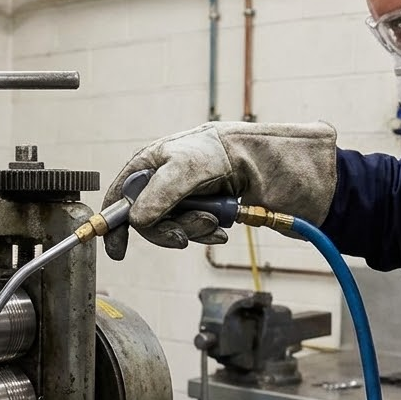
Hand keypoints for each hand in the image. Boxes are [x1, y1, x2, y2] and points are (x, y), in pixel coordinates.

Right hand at [101, 122, 337, 259]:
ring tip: (215, 222)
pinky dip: (208, 235)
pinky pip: (196, 233)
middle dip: (166, 230)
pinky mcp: (209, 211)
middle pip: (146, 218)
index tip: (114, 248)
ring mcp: (189, 197)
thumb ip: (159, 194)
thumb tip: (135, 221)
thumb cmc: (237, 151)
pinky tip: (223, 228)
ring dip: (192, 231)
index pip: (121, 192)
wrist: (286, 166)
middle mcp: (168, 179)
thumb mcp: (191, 167)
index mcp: (155, 160)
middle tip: (184, 235)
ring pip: (173, 229)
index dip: (114, 220)